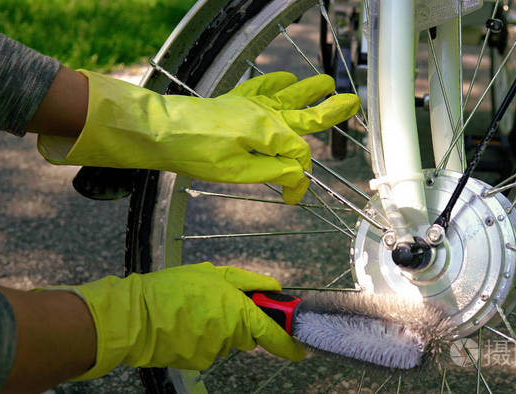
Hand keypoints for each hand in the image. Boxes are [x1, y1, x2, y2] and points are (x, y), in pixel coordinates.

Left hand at [37, 71, 359, 203]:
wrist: (163, 132)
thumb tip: (299, 174)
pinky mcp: (236, 100)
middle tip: (352, 104)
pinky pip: (262, 86)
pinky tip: (287, 79)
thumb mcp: (238, 172)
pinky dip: (276, 82)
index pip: (298, 159)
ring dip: (310, 91)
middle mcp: (266, 114)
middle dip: (330, 112)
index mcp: (269, 133)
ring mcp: (251, 104)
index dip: (300, 180)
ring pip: (289, 96)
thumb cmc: (196, 154)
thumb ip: (273, 171)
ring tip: (328, 84)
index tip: (291, 199)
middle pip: (306, 116)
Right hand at [51, 262, 305, 379]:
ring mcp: (213, 351)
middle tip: (217, 304)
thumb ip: (246, 281)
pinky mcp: (197, 362)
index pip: (272, 332)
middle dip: (240, 322)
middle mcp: (229, 335)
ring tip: (193, 310)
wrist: (135, 316)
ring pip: (226, 341)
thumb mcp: (212, 273)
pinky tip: (184, 324)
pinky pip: (208, 349)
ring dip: (218, 328)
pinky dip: (201, 338)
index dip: (287, 343)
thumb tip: (272, 286)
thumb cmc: (173, 289)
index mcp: (237, 311)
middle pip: (247, 335)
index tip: (299, 349)